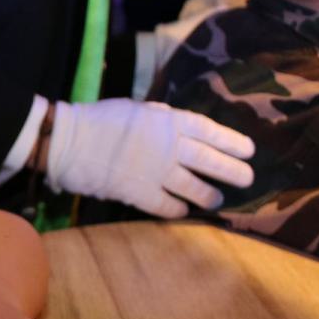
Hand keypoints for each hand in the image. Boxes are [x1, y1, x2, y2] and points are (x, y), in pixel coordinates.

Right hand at [45, 99, 254, 217]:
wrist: (69, 142)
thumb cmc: (100, 120)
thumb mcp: (136, 108)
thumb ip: (161, 117)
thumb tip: (178, 124)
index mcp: (168, 121)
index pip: (210, 132)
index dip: (232, 142)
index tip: (249, 151)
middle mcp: (169, 146)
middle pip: (211, 161)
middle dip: (233, 171)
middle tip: (247, 179)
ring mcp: (156, 171)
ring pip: (196, 188)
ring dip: (210, 195)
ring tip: (217, 199)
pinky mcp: (141, 193)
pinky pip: (170, 206)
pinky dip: (179, 208)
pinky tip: (183, 209)